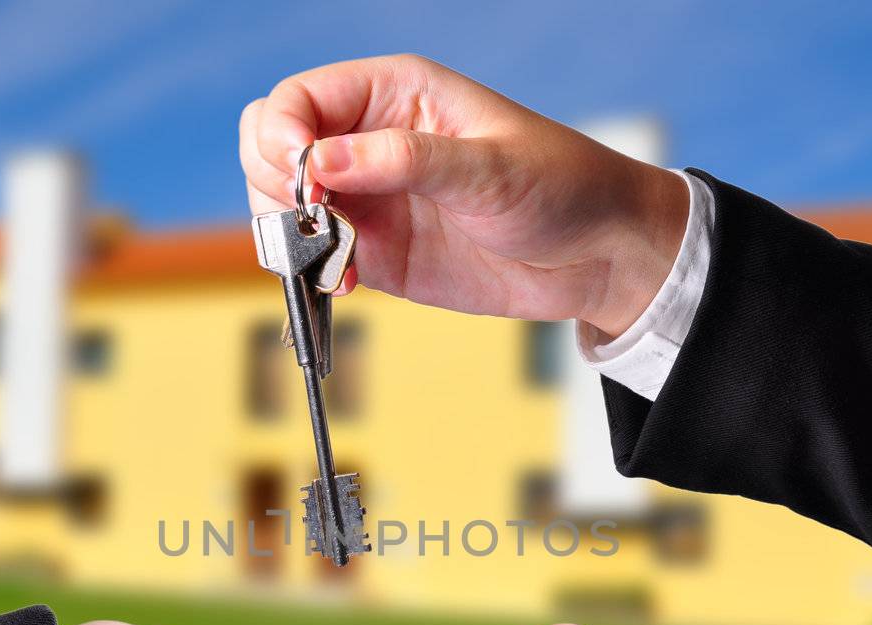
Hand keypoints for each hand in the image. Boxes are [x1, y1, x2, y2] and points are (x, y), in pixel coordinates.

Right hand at [240, 54, 689, 337]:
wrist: (599, 255)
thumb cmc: (561, 186)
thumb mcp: (488, 168)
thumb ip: (403, 160)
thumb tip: (319, 162)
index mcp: (394, 94)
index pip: (299, 99)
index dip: (282, 133)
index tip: (299, 177)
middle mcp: (370, 142)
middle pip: (272, 147)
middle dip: (275, 184)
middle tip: (315, 221)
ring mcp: (368, 199)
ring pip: (283, 206)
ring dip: (288, 234)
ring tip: (335, 257)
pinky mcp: (376, 252)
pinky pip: (314, 257)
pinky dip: (310, 272)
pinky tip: (344, 282)